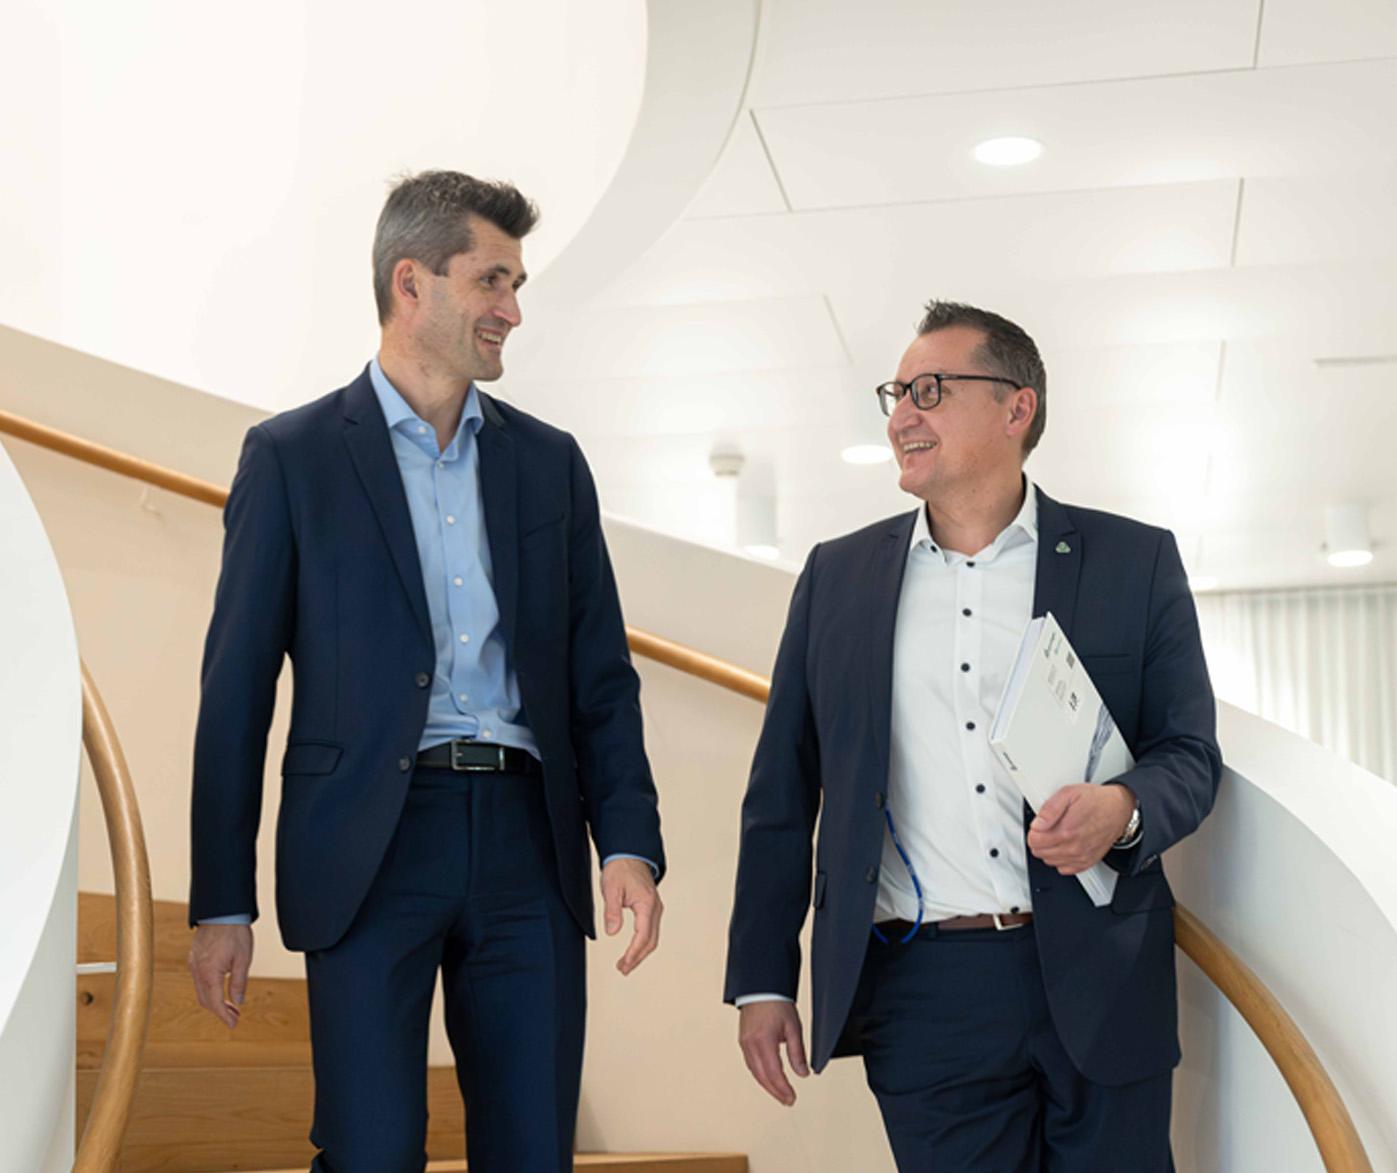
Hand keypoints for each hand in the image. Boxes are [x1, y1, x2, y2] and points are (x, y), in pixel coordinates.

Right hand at [188, 923, 253, 1027]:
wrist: (221, 911)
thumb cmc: (234, 932)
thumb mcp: (244, 958)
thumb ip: (239, 982)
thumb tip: (238, 1001)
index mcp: (209, 974)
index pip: (214, 1003)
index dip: (224, 1017)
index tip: (233, 1024)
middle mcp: (197, 971)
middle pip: (205, 1001)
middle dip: (219, 1011)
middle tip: (235, 1016)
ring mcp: (193, 964)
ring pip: (201, 991)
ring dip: (214, 1000)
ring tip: (231, 1004)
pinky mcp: (194, 958)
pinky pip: (198, 979)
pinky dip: (209, 989)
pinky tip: (221, 987)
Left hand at [600, 857, 662, 974]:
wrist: (628, 854)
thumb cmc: (620, 869)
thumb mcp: (611, 889)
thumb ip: (612, 911)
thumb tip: (611, 932)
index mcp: (647, 904)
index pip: (643, 935)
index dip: (633, 953)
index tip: (623, 964)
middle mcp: (655, 908)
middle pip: (650, 941)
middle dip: (637, 957)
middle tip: (623, 969)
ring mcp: (655, 908)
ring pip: (652, 938)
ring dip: (640, 953)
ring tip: (625, 964)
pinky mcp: (651, 908)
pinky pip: (650, 931)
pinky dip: (642, 943)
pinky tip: (633, 950)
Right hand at [739, 1001, 809, 1105]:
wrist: (761, 988)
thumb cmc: (776, 1003)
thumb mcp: (793, 1027)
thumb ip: (797, 1052)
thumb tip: (802, 1073)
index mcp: (763, 1041)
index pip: (774, 1073)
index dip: (783, 1089)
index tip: (792, 1098)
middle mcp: (750, 1044)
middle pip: (762, 1077)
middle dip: (776, 1092)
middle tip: (787, 1100)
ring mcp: (744, 1043)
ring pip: (755, 1072)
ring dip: (767, 1085)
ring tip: (780, 1093)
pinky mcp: (743, 1041)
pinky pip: (750, 1064)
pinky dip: (760, 1075)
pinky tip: (767, 1078)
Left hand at [1027, 783, 1135, 874]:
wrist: (1119, 810)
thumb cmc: (1096, 801)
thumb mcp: (1069, 793)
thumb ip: (1050, 809)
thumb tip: (1037, 823)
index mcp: (1067, 830)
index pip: (1034, 841)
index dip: (1033, 831)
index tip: (1039, 825)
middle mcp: (1074, 847)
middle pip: (1040, 852)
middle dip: (1039, 840)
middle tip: (1047, 828)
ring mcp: (1080, 857)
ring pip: (1049, 861)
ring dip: (1048, 850)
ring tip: (1056, 835)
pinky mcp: (1086, 862)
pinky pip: (1063, 869)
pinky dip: (1060, 859)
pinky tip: (1064, 846)